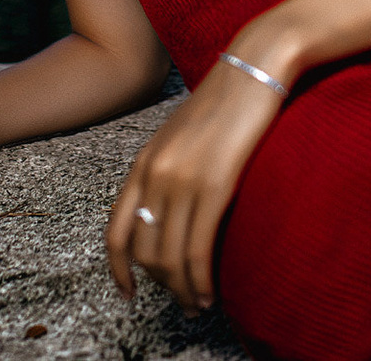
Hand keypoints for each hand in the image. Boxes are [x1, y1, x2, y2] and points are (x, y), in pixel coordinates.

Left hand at [105, 61, 283, 315]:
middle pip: (145, 252)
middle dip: (162, 286)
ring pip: (170, 258)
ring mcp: (182, 180)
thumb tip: (169, 210)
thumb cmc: (226, 100)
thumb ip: (168, 168)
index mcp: (143, 162)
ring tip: (199, 304)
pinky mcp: (214, 186)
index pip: (117, 231)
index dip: (118, 270)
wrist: (254, 67)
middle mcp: (154, 174)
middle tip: (183, 302)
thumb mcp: (182, 135)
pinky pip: (198, 249)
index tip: (128, 293)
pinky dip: (202, 279)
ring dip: (183, 290)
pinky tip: (212, 291)